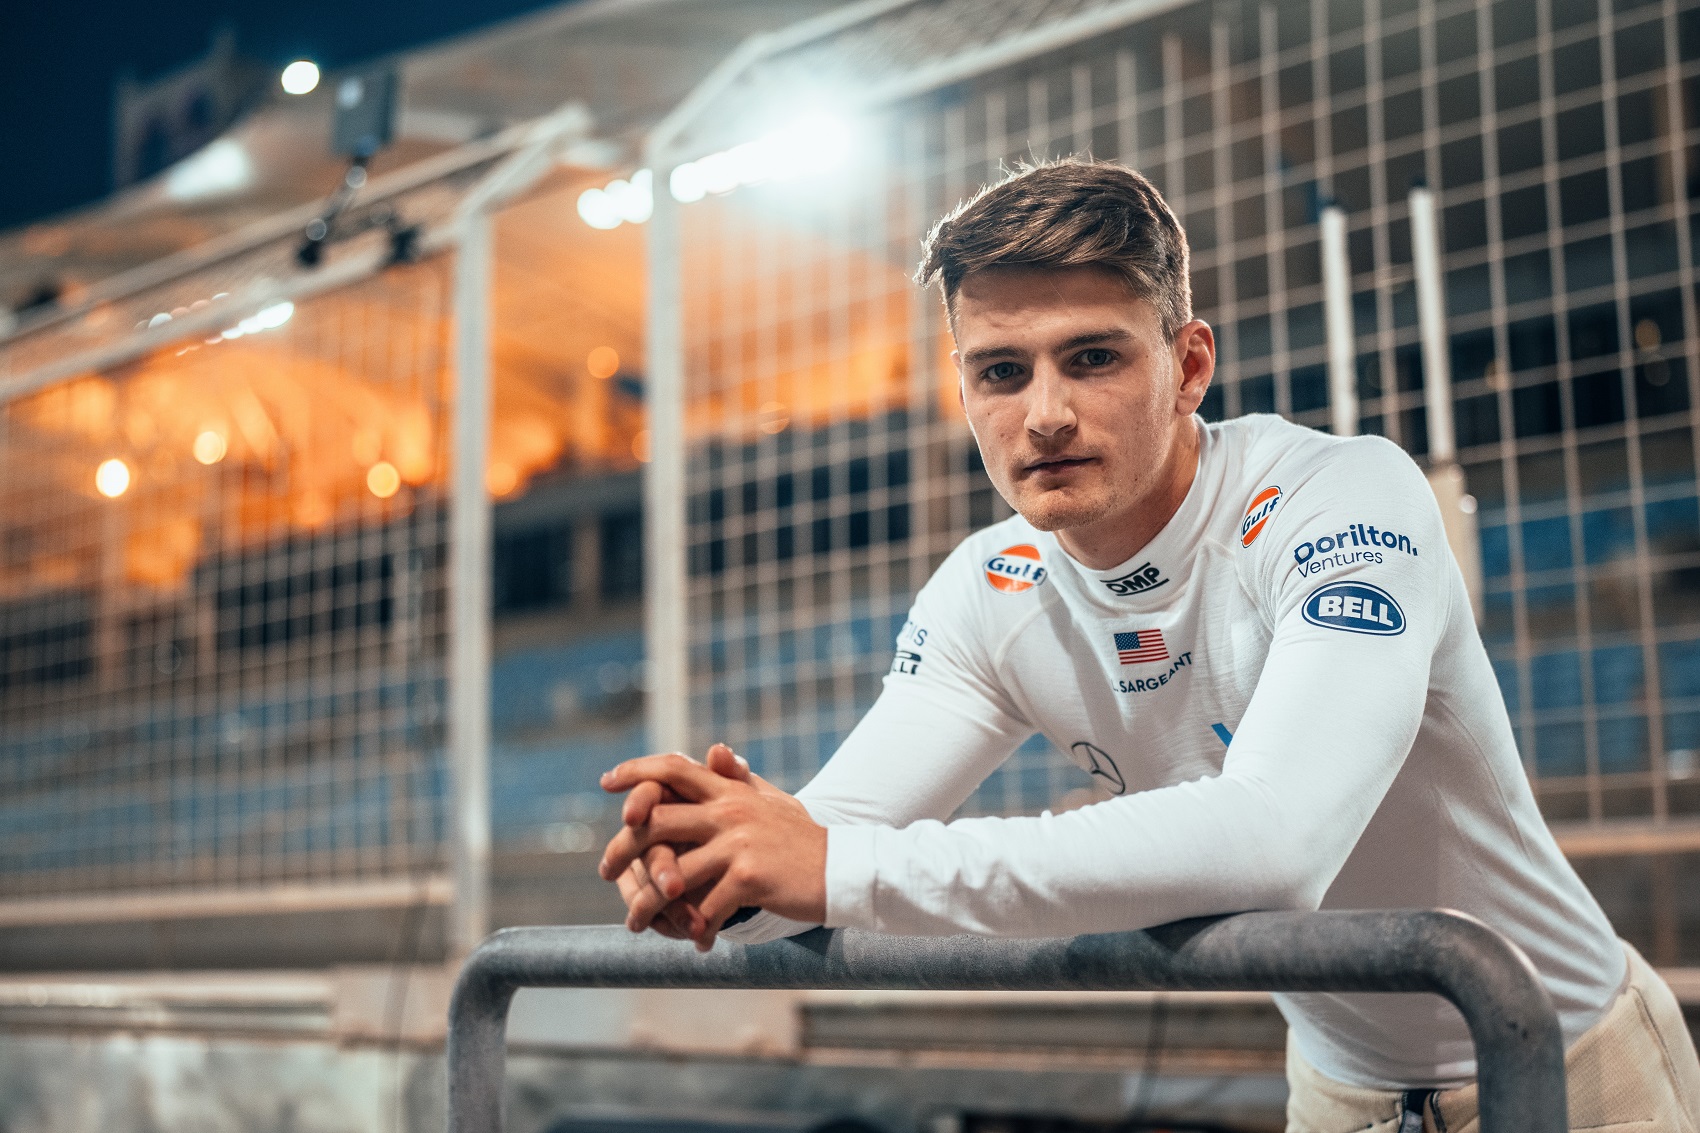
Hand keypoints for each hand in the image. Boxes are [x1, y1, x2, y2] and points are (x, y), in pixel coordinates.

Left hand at [599, 743, 826, 949]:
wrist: (843, 869)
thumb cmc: (801, 838)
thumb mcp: (771, 801)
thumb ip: (738, 779)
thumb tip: (714, 751)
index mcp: (730, 791)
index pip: (673, 768)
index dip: (636, 772)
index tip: (606, 782)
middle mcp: (729, 811)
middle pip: (656, 822)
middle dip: (623, 848)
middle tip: (604, 871)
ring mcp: (738, 844)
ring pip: (672, 875)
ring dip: (648, 904)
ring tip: (635, 924)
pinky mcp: (748, 878)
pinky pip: (705, 908)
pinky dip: (696, 929)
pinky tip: (696, 943)